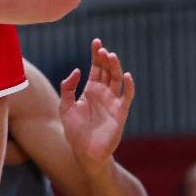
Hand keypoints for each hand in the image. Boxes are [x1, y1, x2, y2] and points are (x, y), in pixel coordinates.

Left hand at [59, 39, 134, 167]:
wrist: (86, 153)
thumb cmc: (75, 132)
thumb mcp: (65, 107)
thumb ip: (68, 88)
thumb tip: (77, 70)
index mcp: (90, 90)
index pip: (95, 68)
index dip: (96, 54)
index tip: (96, 42)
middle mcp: (103, 93)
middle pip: (107, 70)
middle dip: (105, 58)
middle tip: (102, 49)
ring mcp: (112, 101)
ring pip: (117, 79)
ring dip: (115, 67)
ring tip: (110, 56)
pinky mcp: (120, 112)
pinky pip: (127, 96)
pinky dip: (129, 85)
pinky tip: (126, 75)